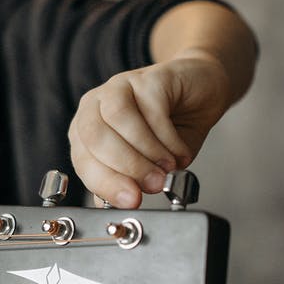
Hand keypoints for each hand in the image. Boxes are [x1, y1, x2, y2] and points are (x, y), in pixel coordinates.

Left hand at [68, 52, 230, 208]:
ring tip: (167, 167)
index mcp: (86, 129)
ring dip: (146, 151)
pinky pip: (152, 109)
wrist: (200, 90)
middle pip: (95, 137)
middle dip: (126, 167)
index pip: (83, 159)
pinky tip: (179, 150)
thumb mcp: (147, 161)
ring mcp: (120, 87)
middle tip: (153, 184)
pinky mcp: (148, 78)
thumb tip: (117, 205)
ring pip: (118, 120)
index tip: (131, 201)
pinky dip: (167, 138)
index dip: (105, 184)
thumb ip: (127, 180)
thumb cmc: (170, 126)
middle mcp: (96, 105)